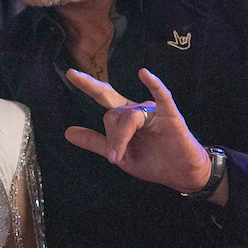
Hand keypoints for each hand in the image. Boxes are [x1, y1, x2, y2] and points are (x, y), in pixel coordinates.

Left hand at [63, 68, 210, 193]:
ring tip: (116, 157)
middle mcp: (138, 111)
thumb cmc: (153, 161)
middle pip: (112, 110)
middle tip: (73, 75)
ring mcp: (154, 112)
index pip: (104, 98)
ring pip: (128, 117)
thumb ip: (95, 142)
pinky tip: (144, 74)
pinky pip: (162, 97)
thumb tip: (67, 132)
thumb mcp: (118, 155)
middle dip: (94, 92)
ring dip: (119, 138)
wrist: (181, 174)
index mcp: (125, 118)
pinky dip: (154, 85)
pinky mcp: (170, 116)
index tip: (70, 73)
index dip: (88, 86)